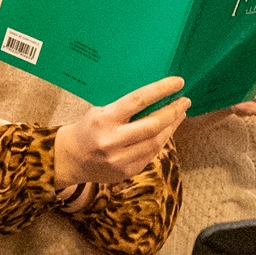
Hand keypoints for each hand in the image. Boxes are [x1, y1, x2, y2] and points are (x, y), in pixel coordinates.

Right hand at [54, 76, 188, 186]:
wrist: (71, 158)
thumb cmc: (88, 128)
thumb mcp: (100, 111)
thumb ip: (125, 108)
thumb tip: (156, 97)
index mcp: (104, 119)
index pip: (138, 100)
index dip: (161, 90)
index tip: (178, 82)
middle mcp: (113, 140)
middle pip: (153, 125)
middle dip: (173, 112)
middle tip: (185, 101)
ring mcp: (121, 159)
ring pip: (156, 142)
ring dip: (172, 126)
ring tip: (179, 114)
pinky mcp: (127, 172)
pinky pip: (151, 154)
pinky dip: (161, 141)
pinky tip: (166, 131)